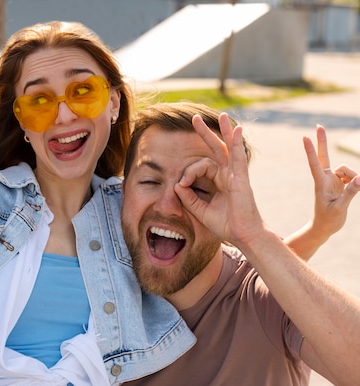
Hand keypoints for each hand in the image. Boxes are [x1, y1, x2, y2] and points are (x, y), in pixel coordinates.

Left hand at [175, 113, 265, 244]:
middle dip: (206, 133)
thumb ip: (189, 198)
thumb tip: (176, 185)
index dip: (188, 172)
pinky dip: (237, 144)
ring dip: (224, 132)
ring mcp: (236, 175)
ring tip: (222, 115)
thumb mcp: (201, 211)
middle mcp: (228, 175)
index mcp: (219, 181)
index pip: (201, 166)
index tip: (181, 185)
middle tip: (194, 118)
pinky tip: (237, 130)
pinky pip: (239, 158)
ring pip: (228, 149)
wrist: (243, 237)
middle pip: (216, 149)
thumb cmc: (226, 225)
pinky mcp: (242, 180)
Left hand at [303, 125, 359, 238]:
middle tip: (319, 125)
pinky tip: (356, 187)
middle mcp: (325, 179)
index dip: (310, 150)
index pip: (314, 163)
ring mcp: (332, 180)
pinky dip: (356, 181)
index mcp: (320, 184)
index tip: (304, 137)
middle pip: (324, 156)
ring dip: (353, 176)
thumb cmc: (328, 220)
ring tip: (353, 190)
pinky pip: (352, 176)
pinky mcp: (340, 184)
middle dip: (322, 141)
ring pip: (347, 170)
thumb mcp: (340, 208)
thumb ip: (351, 192)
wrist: (325, 228)